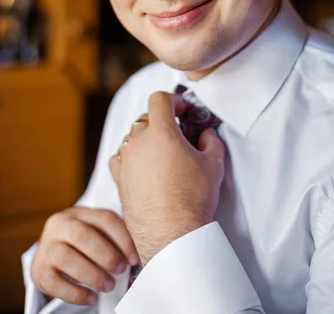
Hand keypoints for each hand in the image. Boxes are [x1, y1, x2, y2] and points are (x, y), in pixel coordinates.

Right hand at [31, 206, 139, 304]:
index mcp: (80, 212)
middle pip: (82, 235)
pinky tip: (90, 297)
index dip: (122, 238)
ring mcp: (46, 246)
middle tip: (120, 270)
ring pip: (66, 257)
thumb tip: (135, 260)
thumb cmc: (83, 243)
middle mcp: (60, 224)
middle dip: (105, 255)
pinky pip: (55, 283)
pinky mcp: (38, 270)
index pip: (104, 219)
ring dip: (91, 274)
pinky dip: (75, 293)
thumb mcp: (96, 233)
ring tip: (107, 285)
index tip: (134, 258)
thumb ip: (112, 240)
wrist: (52, 251)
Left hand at [110, 91, 224, 266]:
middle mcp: (138, 143)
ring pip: (131, 137)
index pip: (159, 99)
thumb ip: (211, 140)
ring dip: (145, 138)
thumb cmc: (193, 199)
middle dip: (162, 121)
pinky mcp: (119, 180)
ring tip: (161, 152)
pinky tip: (141, 166)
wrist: (172, 234)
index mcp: (161, 132)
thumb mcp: (214, 164)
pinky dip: (130, 157)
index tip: (181, 109)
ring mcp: (126, 161)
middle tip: (177, 133)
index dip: (173, 100)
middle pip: (146, 118)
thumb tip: (206, 135)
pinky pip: (119, 158)